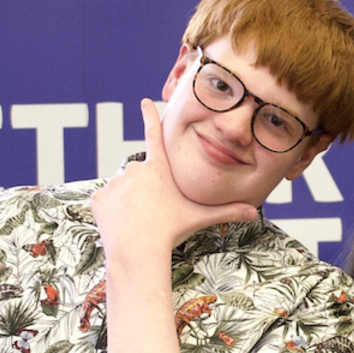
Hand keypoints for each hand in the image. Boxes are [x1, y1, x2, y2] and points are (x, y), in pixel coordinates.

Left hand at [90, 99, 256, 255]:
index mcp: (159, 168)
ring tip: (137, 221)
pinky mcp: (98, 196)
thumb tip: (255, 211)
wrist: (138, 251)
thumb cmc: (170, 232)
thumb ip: (226, 212)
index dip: (150, 116)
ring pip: (121, 190)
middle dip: (142, 192)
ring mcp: (115, 181)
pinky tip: (120, 225)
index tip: (144, 102)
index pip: (154, 134)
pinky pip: (104, 202)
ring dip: (127, 202)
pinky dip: (111, 213)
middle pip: (139, 177)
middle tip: (151, 213)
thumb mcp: (199, 218)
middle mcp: (135, 168)